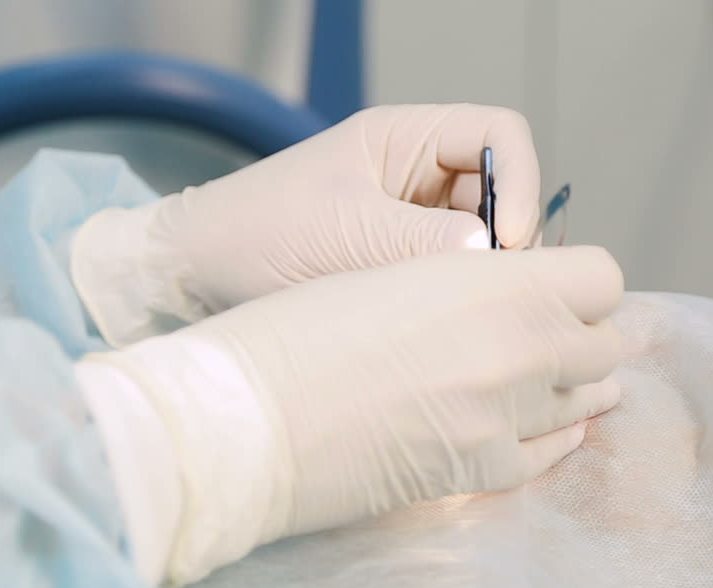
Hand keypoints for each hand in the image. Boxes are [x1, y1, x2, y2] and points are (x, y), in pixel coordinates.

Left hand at [71, 104, 542, 345]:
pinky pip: (450, 279)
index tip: (508, 241)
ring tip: (454, 314)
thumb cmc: (253, 233)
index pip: (500, 134)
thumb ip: (422, 245)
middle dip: (505, 240)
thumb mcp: (344, 235)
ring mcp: (411, 224)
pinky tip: (435, 327)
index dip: (520, 182)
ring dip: (477, 277)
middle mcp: (417, 176)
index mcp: (404, 138)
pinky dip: (452, 300)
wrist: (192, 277)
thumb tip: (493, 261)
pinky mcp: (399, 269)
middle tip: (487, 292)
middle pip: (502, 193)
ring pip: (482, 244)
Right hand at [75, 246, 623, 585]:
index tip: (555, 287)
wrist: (249, 417)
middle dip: (584, 334)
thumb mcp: (390, 268)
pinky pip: (549, 454)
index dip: (579, 279)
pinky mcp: (482, 473)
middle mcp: (522, 348)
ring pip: (587, 399)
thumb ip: (464, 278)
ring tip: (564, 379)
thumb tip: (507, 289)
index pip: (600, 277)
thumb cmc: (297, 326)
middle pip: (604, 341)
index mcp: (497, 283)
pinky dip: (553, 435)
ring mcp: (508, 419)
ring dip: (575, 384)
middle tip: (554, 334)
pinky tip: (551, 426)